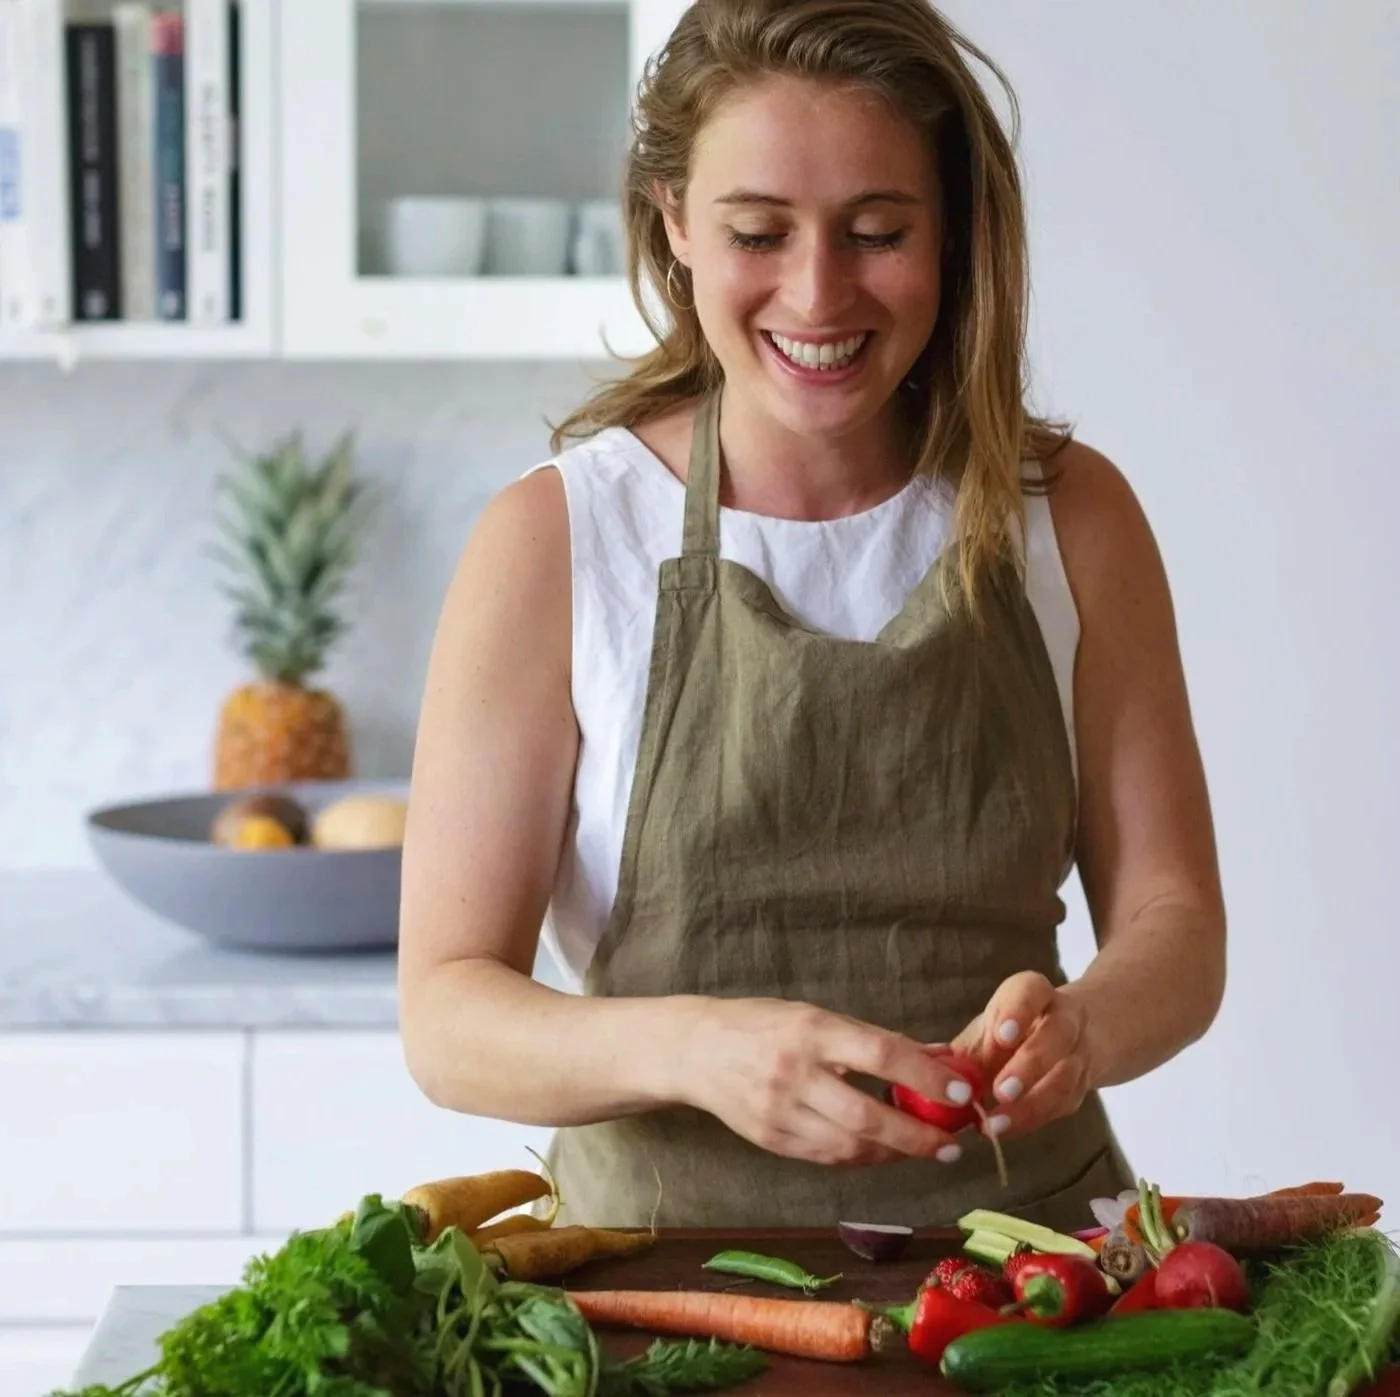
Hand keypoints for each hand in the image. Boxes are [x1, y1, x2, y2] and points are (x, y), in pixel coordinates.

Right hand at [678, 996, 973, 1167]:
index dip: (925, 1077)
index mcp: (811, 1031)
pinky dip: (862, 1157)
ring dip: (895, 1153)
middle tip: (952, 1144)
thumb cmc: (763, 1024)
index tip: (961, 1092)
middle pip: (868, 1116)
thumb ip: (874, 1039)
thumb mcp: (816, 1016)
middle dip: (918, 1136)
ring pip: (850, 1146)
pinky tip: (882, 1152)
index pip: (880, 1055)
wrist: (694, 1050)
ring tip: (924, 1149)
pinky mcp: (770, 1140)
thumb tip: (937, 1056)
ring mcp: (780, 1111)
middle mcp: (795, 1073)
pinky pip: (828, 1157)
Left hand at [949, 972, 1102, 1141]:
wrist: (1074, 1036)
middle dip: (1029, 1064)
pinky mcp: (1081, 1088)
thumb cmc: (1015, 1029)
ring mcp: (1079, 1053)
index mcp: (1035, 994)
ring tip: (995, 1124)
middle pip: (1057, 1034)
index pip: (1032, 990)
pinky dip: (1031, 1121)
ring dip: (1031, 1104)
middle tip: (1000, 1091)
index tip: (1001, 1036)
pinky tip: (1004, 1131)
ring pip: (1065, 1076)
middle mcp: (1064, 1018)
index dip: (1018, 1011)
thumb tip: (918, 1069)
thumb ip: (960, 1050)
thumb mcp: (989, 1028)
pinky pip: (1061, 1106)